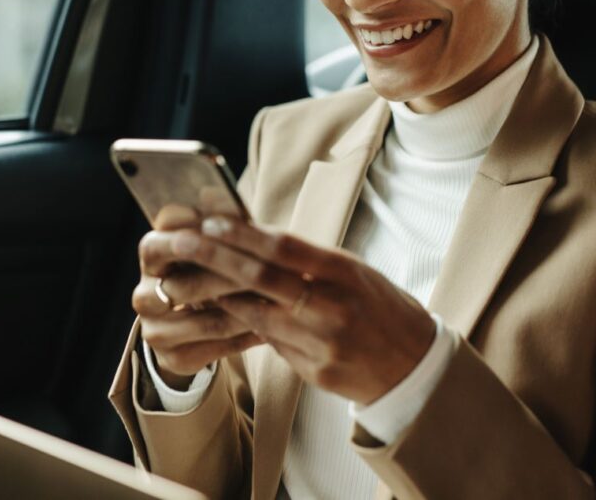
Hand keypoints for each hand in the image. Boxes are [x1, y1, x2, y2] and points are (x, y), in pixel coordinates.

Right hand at [132, 205, 262, 386]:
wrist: (189, 328)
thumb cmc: (209, 270)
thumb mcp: (210, 246)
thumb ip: (214, 226)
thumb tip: (213, 192)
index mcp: (151, 255)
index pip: (160, 242)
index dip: (193, 238)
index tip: (226, 232)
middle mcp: (143, 293)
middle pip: (189, 285)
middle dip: (233, 279)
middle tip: (272, 275)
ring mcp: (153, 329)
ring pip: (209, 319)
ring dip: (249, 311)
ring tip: (281, 303)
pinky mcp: (170, 357)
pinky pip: (217, 347)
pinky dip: (247, 335)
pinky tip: (272, 327)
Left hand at [166, 215, 435, 405]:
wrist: (415, 365)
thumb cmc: (381, 308)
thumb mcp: (355, 273)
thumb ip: (310, 261)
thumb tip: (254, 237)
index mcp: (345, 274)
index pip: (285, 247)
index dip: (243, 234)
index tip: (211, 222)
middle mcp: (332, 307)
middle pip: (262, 278)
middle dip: (215, 259)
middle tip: (181, 245)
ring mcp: (322, 343)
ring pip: (256, 316)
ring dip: (221, 296)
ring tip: (190, 279)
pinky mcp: (315, 371)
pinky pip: (272, 344)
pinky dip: (248, 326)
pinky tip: (228, 313)